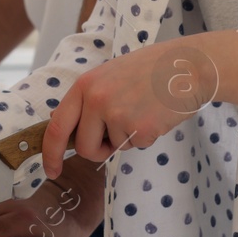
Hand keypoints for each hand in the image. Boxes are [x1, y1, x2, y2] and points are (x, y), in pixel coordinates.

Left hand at [42, 42, 214, 179]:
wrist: (187, 66)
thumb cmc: (149, 71)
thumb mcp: (109, 75)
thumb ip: (86, 99)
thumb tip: (57, 121)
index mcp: (85, 85)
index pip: (57, 126)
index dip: (51, 153)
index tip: (51, 170)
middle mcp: (96, 99)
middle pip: (84, 147)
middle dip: (98, 150)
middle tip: (116, 137)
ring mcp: (117, 114)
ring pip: (113, 148)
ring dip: (127, 139)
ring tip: (142, 111)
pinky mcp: (139, 128)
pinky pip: (135, 146)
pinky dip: (145, 136)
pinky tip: (155, 115)